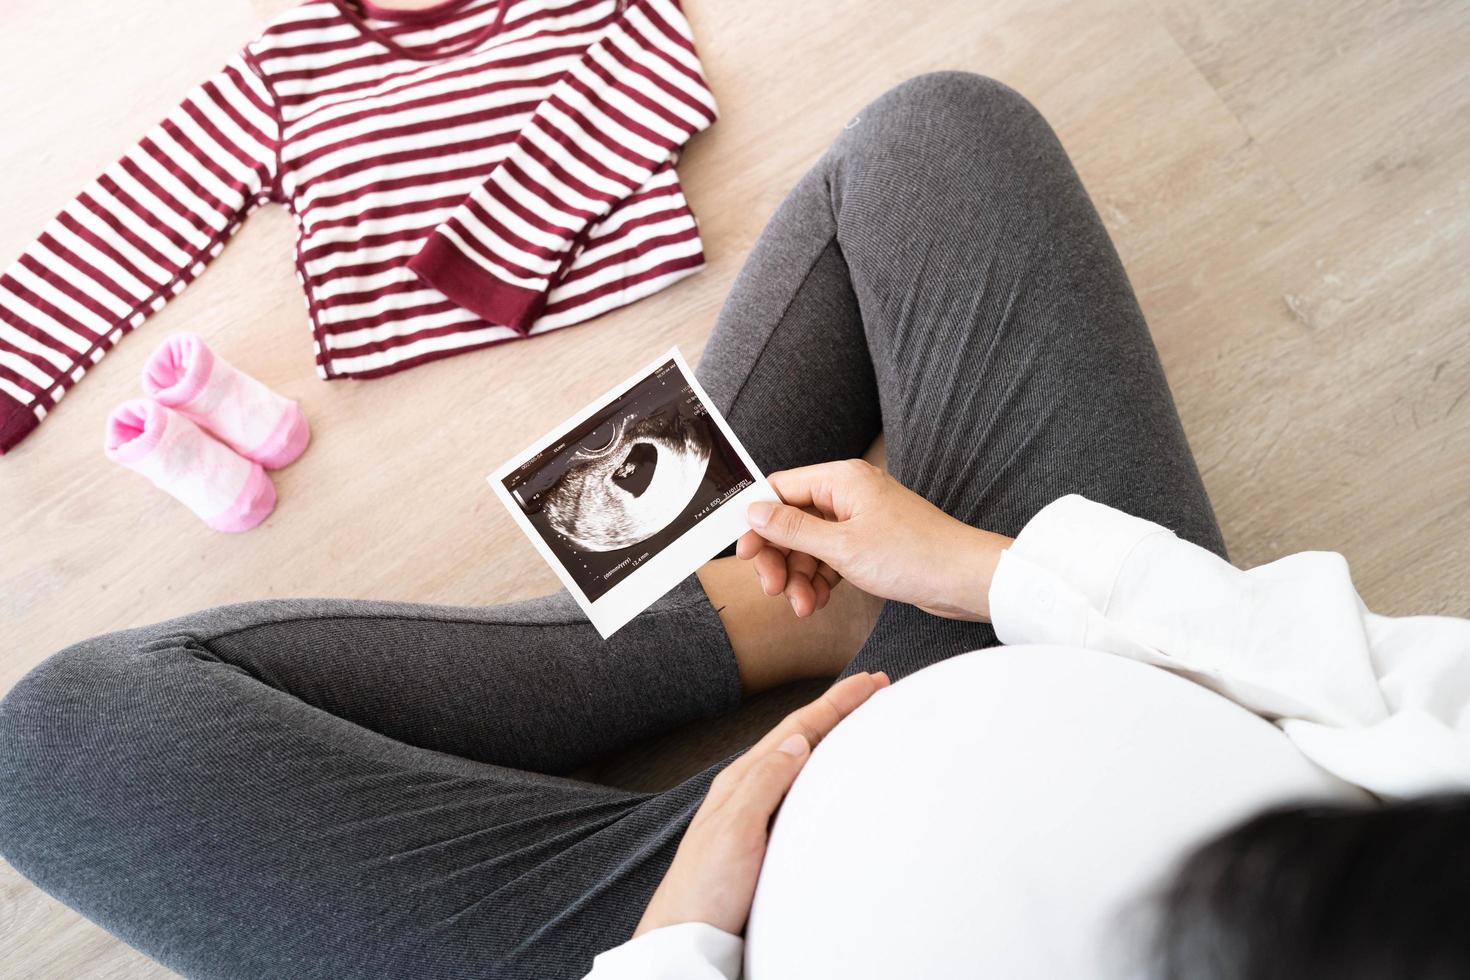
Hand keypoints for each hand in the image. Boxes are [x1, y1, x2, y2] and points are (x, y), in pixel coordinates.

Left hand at [633, 671, 889, 937]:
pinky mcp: (763, 840)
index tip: (869, 682)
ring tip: (858, 723)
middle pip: (800, 737)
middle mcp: (748, 791)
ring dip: (830, 738)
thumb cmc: (703, 889)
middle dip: (837, 711)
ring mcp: (755, 814)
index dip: (834, 702)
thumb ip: (764, 783)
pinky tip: (832, 780)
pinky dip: (822, 774)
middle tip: (872, 691)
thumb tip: (796, 742)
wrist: (685, 937)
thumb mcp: (735, 830)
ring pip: (800, 763)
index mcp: (742, 781)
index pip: (796, 728)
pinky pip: (800, 793)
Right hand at [737, 460, 1013, 619]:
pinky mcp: (870, 543)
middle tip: (773, 588)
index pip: (780, 490)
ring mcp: (860, 519)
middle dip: (780, 558)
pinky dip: (821, 580)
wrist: (963, 579)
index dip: (758, 522)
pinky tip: (819, 602)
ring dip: (800, 577)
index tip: (745, 553)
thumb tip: (755, 514)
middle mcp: (848, 493)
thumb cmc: (913, 555)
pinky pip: (831, 558)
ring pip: (810, 545)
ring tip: (803, 606)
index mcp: (841, 480)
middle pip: (792, 521)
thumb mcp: (842, 547)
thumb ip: (793, 530)